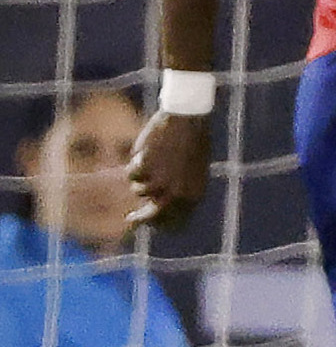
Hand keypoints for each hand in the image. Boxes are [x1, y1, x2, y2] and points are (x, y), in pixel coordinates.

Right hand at [126, 109, 208, 232]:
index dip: (161, 225)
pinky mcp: (144, 170)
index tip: (151, 225)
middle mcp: (176, 194)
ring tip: (153, 160)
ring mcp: (159, 183)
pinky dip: (135, 164)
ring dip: (141, 178)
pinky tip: (147, 151)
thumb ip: (179, 189)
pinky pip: (131, 174)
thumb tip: (158, 206)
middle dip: (139, 220)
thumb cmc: (192, 142)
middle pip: (151, 217)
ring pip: (138, 191)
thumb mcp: (192, 171)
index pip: (175, 222)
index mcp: (194, 195)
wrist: (187, 121)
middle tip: (130, 219)